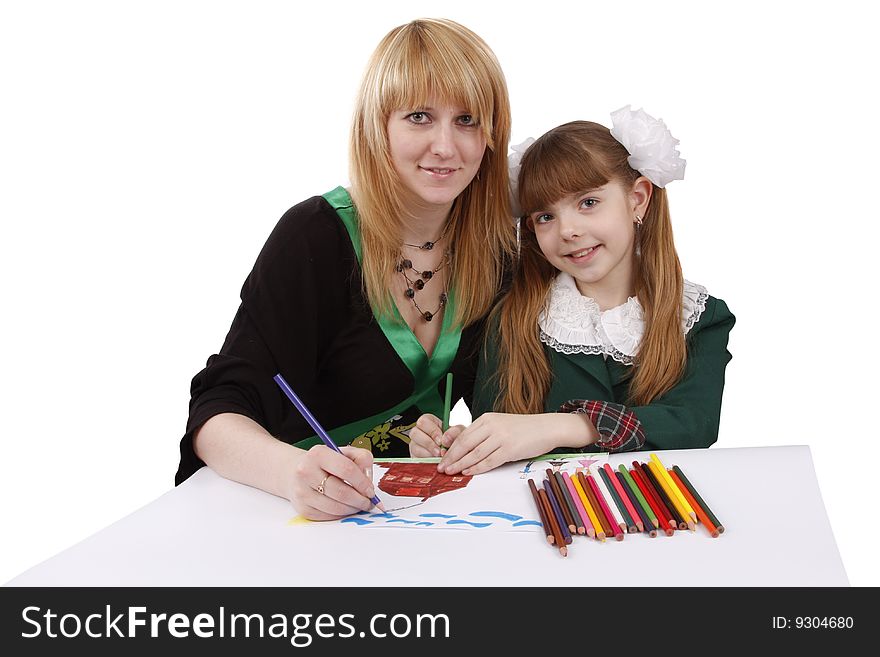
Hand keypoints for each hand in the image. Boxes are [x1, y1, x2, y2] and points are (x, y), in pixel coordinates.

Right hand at [288, 445, 376, 520]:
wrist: (295, 472)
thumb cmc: (324, 462)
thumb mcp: (344, 452)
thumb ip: (362, 459)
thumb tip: (368, 481)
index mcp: (318, 454)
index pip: (347, 469)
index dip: (363, 483)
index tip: (371, 491)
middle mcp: (306, 472)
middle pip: (342, 492)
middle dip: (361, 500)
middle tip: (369, 502)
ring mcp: (303, 492)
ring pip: (336, 508)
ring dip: (353, 509)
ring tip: (359, 505)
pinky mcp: (303, 509)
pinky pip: (329, 516)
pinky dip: (341, 514)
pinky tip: (345, 507)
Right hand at [409, 413, 462, 457]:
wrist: (453, 454)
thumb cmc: (454, 440)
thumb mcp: (457, 433)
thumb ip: (454, 432)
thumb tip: (445, 440)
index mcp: (428, 422)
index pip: (423, 421)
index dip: (432, 431)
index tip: (441, 440)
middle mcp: (418, 432)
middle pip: (414, 433)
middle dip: (429, 443)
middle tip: (439, 451)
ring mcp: (415, 445)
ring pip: (414, 447)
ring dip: (428, 453)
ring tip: (438, 457)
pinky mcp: (415, 457)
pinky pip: (415, 459)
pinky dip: (426, 461)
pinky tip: (434, 463)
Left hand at [437, 412, 593, 475]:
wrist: (546, 427)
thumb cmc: (523, 429)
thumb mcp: (500, 425)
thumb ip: (484, 433)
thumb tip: (465, 449)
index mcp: (487, 419)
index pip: (463, 435)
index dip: (450, 449)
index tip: (442, 458)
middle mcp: (492, 426)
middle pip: (465, 444)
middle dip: (451, 458)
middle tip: (442, 468)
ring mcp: (501, 437)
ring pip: (475, 454)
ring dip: (461, 465)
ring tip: (451, 472)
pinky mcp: (510, 448)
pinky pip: (489, 461)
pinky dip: (477, 468)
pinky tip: (468, 472)